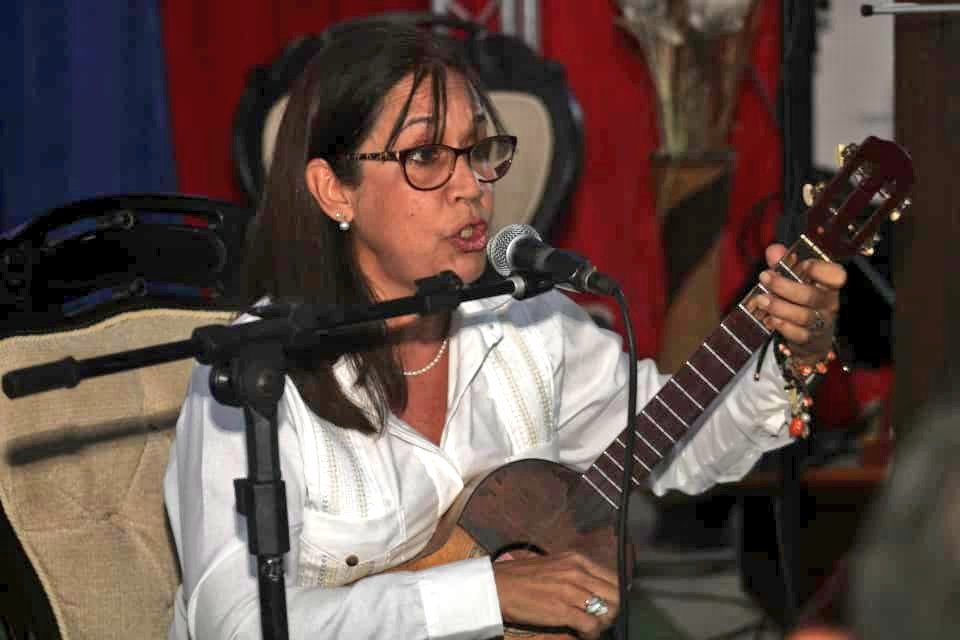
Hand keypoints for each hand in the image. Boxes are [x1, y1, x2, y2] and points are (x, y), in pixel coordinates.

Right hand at [492, 551, 619, 638]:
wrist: (497, 586)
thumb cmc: (522, 577)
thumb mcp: (555, 565)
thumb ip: (576, 574)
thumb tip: (594, 589)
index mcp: (577, 560)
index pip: (614, 578)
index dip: (615, 595)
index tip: (609, 605)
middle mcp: (577, 572)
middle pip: (615, 595)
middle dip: (612, 610)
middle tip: (601, 619)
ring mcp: (570, 590)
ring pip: (608, 610)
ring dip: (603, 623)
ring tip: (592, 627)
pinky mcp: (562, 609)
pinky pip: (591, 625)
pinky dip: (591, 634)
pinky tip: (583, 634)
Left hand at [753, 244, 846, 363]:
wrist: (814, 335)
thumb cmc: (804, 299)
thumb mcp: (797, 279)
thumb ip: (785, 263)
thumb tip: (773, 250)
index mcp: (830, 285)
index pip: (837, 276)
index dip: (821, 270)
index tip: (804, 264)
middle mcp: (829, 304)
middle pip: (812, 296)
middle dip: (785, 286)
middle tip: (765, 277)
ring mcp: (821, 323)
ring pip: (803, 316)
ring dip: (779, 307)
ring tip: (761, 299)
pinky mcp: (809, 340)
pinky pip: (798, 334)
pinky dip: (783, 326)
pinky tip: (770, 319)